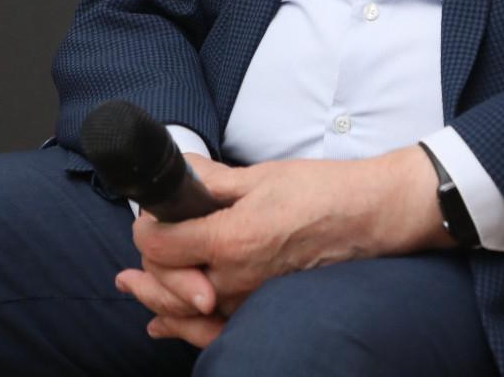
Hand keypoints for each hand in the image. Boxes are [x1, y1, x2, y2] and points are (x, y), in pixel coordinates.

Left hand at [115, 147, 448, 346]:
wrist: (372, 218)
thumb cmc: (323, 192)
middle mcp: (236, 278)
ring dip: (156, 297)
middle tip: (134, 253)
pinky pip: (213, 329)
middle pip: (167, 280)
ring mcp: (250, 299)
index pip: (160, 245)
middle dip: (147, 265)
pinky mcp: (264, 308)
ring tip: (132, 287)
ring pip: (184, 310)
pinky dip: (184, 327)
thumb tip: (178, 173)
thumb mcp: (259, 176)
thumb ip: (210, 181)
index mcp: (230, 239)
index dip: (145, 228)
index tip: (146, 216)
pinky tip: (164, 324)